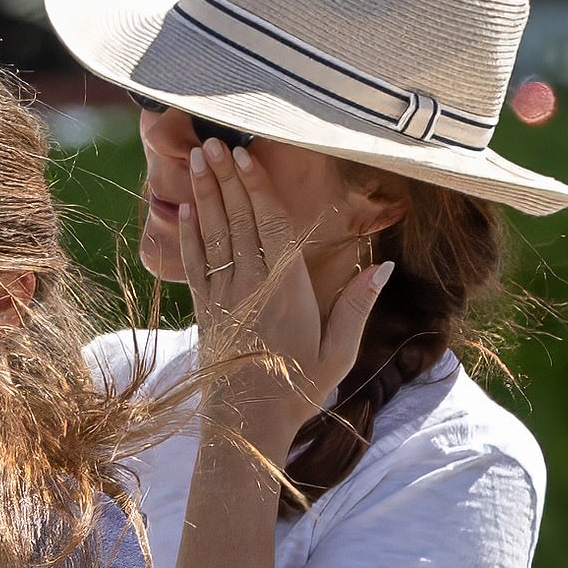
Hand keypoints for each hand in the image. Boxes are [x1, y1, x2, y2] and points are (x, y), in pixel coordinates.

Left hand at [179, 138, 392, 431]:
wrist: (246, 425)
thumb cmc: (299, 388)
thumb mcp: (340, 352)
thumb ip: (357, 307)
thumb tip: (381, 267)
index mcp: (286, 290)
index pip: (269, 226)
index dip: (256, 187)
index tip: (245, 156)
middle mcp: (251, 285)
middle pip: (237, 220)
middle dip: (225, 178)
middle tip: (213, 141)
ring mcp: (223, 297)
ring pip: (213, 235)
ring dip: (205, 195)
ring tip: (196, 159)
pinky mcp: (205, 311)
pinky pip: (195, 264)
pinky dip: (190, 233)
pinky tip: (186, 208)